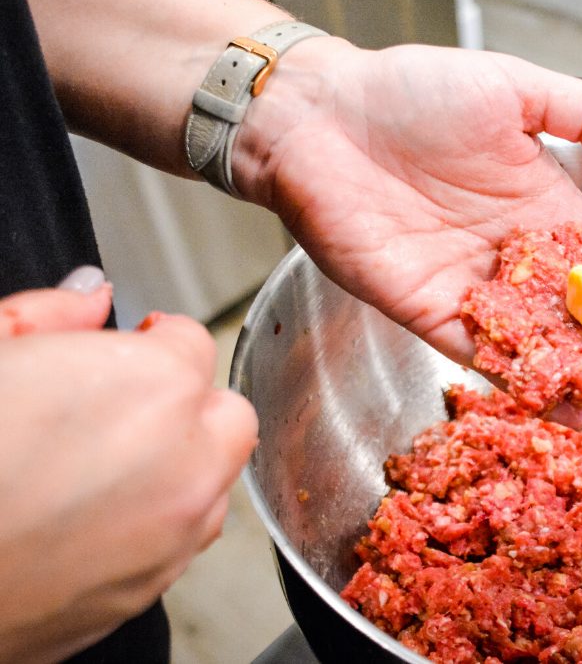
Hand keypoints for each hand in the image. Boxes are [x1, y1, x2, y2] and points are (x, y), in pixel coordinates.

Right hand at [0, 277, 256, 662]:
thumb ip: (53, 312)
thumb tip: (90, 294)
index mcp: (154, 386)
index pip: (193, 341)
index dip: (153, 343)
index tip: (125, 352)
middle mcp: (186, 461)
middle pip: (225, 415)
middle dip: (185, 404)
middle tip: (119, 409)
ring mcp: (174, 534)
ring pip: (213, 483)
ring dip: (179, 467)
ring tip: (98, 469)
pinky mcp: (148, 591)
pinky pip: (182, 543)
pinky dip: (155, 525)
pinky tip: (88, 521)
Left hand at [236, 41, 581, 422]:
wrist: (320, 117)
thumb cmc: (411, 90)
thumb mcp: (513, 86)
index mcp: (541, 203)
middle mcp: (515, 254)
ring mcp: (474, 288)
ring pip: (547, 346)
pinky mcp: (429, 311)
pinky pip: (485, 357)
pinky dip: (530, 387)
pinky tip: (574, 410)